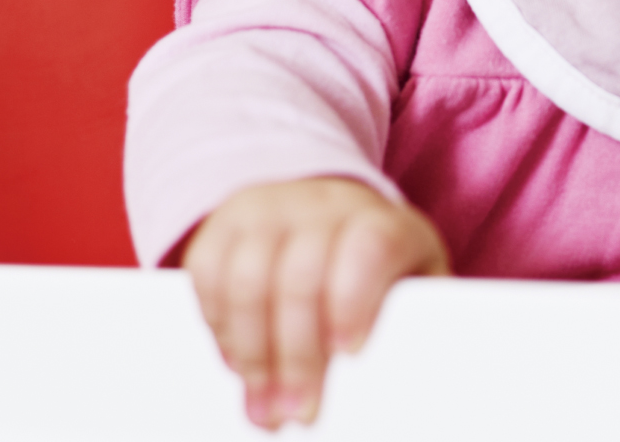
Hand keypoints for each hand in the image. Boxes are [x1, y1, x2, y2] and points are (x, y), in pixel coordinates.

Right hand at [182, 177, 450, 429]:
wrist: (331, 211)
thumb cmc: (379, 266)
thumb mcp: (411, 283)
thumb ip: (413, 322)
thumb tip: (411, 383)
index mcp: (381, 219)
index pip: (368, 247)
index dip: (354, 301)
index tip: (350, 354)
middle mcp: (324, 205)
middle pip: (300, 277)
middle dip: (296, 357)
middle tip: (299, 413)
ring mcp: (270, 209)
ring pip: (247, 280)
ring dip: (252, 354)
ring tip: (264, 406)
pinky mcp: (225, 224)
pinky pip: (207, 274)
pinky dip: (219, 326)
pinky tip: (238, 364)